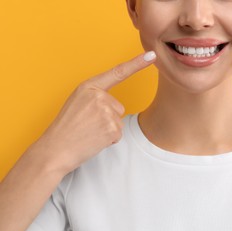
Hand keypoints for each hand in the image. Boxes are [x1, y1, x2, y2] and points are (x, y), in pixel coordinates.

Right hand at [32, 51, 155, 175]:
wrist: (55, 150)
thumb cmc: (66, 127)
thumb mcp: (77, 102)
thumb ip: (95, 96)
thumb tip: (113, 106)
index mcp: (89, 87)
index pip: (118, 72)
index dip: (137, 63)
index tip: (152, 55)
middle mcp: (99, 96)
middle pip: (118, 107)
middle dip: (107, 118)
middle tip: (87, 125)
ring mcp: (106, 112)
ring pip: (118, 121)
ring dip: (107, 129)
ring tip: (88, 132)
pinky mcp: (112, 129)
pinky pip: (118, 134)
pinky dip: (109, 139)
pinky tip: (93, 140)